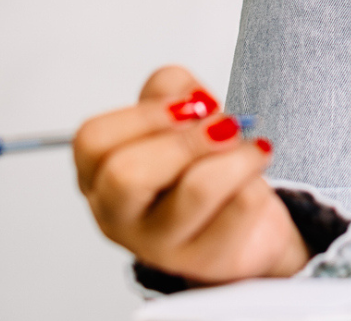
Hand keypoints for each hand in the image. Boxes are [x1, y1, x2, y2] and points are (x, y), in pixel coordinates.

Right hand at [74, 65, 308, 283]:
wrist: (246, 226)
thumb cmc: (201, 166)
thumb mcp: (177, 118)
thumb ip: (171, 90)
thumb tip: (192, 98)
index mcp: (99, 178)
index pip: (93, 141)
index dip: (145, 115)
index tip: (190, 105)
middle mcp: (118, 218)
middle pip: (128, 174)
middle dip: (187, 139)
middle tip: (225, 126)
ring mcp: (159, 246)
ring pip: (196, 190)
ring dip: (235, 155)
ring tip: (253, 148)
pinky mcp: (207, 260)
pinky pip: (240, 206)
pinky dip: (257, 181)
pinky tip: (255, 181)